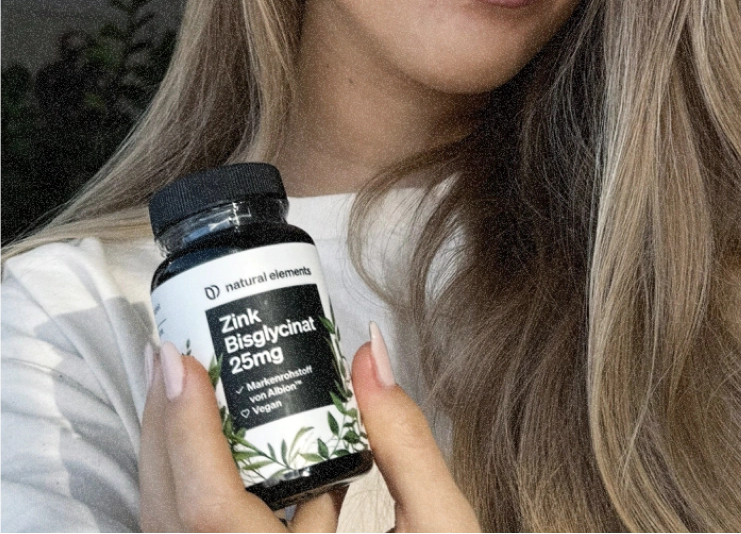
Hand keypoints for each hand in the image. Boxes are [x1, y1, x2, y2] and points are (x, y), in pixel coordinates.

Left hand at [139, 327, 480, 532]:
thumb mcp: (442, 527)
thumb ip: (406, 441)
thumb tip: (370, 357)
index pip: (209, 510)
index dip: (185, 429)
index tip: (178, 360)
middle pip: (173, 514)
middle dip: (166, 426)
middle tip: (178, 355)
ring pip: (179, 525)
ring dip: (179, 451)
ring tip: (198, 383)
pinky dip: (214, 483)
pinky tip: (253, 444)